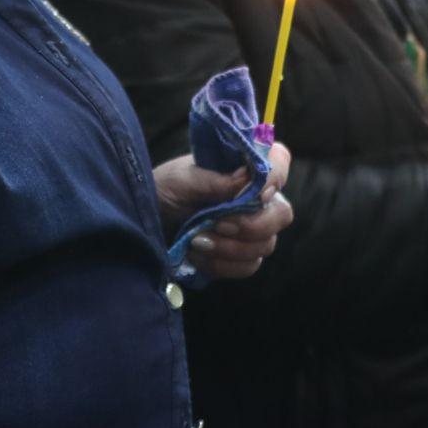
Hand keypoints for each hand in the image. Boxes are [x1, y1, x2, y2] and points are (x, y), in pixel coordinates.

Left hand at [153, 144, 293, 278]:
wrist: (145, 222)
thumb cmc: (164, 190)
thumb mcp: (182, 180)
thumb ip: (214, 180)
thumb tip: (246, 177)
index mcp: (244, 168)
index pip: (279, 161)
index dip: (276, 176)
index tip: (257, 193)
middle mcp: (256, 198)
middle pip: (282, 214)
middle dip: (252, 225)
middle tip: (218, 224)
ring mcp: (252, 229)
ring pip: (265, 245)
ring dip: (230, 248)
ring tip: (196, 241)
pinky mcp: (240, 256)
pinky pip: (248, 266)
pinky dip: (221, 264)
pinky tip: (197, 255)